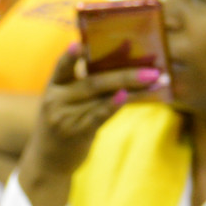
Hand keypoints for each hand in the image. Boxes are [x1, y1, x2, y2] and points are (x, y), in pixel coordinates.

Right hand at [19, 48, 167, 205]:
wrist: (47, 162)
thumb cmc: (60, 127)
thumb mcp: (63, 105)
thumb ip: (82, 88)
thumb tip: (120, 69)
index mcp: (52, 88)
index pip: (61, 68)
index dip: (70, 56)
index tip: (80, 43)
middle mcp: (56, 101)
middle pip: (93, 82)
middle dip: (125, 74)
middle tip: (152, 69)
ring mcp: (66, 118)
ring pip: (103, 98)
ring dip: (134, 90)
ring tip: (159, 82)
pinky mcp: (77, 132)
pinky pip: (100, 115)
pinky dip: (114, 105)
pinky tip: (127, 96)